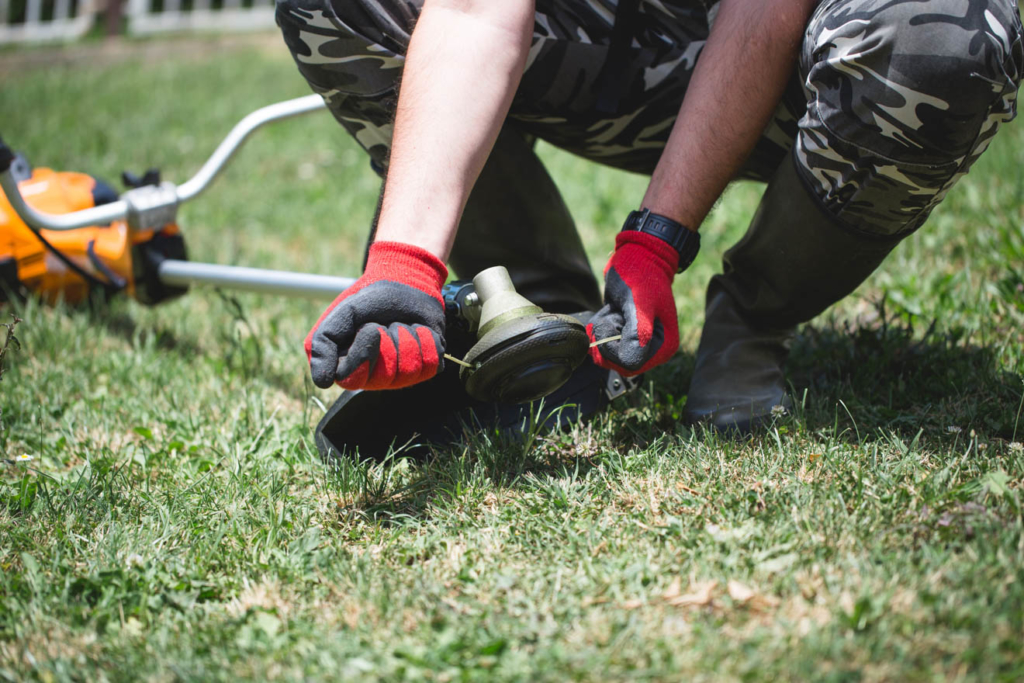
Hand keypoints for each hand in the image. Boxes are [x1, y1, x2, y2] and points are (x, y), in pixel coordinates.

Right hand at [305, 241, 447, 389]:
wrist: (403, 283)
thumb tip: (322, 382)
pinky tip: (419, 329)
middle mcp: (377, 378)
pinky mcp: (428, 366)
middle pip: (384, 376)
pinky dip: (426, 338)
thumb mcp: (341, 316)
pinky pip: (431, 363)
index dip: (362, 352)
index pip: (353, 378)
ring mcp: (404, 375)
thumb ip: (323, 345)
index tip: (367, 328)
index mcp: (350, 369)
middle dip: (386, 340)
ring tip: (401, 325)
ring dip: (406, 337)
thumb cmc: (369, 302)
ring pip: (410, 370)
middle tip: (384, 324)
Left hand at [586, 231, 679, 375]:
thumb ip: (639, 331)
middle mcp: (653, 351)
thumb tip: (634, 360)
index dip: (612, 349)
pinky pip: (605, 344)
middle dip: (606, 340)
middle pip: (617, 364)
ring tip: (613, 311)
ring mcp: (639, 345)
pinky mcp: (626, 337)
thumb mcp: (639, 302)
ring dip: (602, 333)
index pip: (629, 366)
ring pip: (608, 355)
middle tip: (613, 314)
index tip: (611, 323)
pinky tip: (609, 312)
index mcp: (663, 347)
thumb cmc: (641, 274)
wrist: (638, 257)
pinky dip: (600, 329)